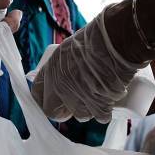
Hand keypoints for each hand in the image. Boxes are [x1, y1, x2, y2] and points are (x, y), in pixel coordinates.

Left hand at [31, 7, 146, 122]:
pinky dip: (106, 113)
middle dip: (63, 111)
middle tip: (75, 105)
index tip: (52, 101)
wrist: (117, 40)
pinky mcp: (98, 103)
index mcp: (53, 67)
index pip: (37, 93)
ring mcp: (79, 96)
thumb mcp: (74, 46)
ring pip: (79, 115)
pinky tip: (111, 103)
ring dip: (89, 110)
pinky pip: (100, 117)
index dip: (44, 99)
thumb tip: (71, 71)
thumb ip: (68, 61)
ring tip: (99, 97)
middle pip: (52, 111)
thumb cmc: (99, 37)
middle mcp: (61, 85)